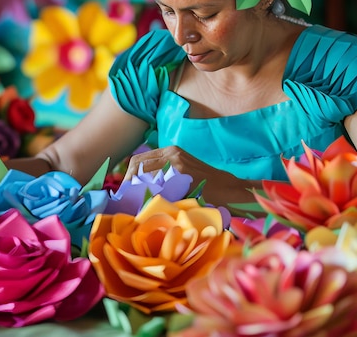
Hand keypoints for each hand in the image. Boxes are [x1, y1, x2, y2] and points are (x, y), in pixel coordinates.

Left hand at [125, 146, 256, 205]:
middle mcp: (172, 154)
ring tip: (134, 204)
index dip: (128, 177)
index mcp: (170, 151)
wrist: (230, 190)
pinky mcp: (183, 176)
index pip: (138, 160)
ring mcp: (177, 164)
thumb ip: (164, 175)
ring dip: (135, 190)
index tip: (125, 192)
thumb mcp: (184, 173)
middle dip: (127, 183)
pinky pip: (157, 185)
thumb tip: (137, 189)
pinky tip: (148, 205)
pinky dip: (149, 195)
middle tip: (126, 200)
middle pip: (137, 165)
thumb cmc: (206, 186)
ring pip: (144, 175)